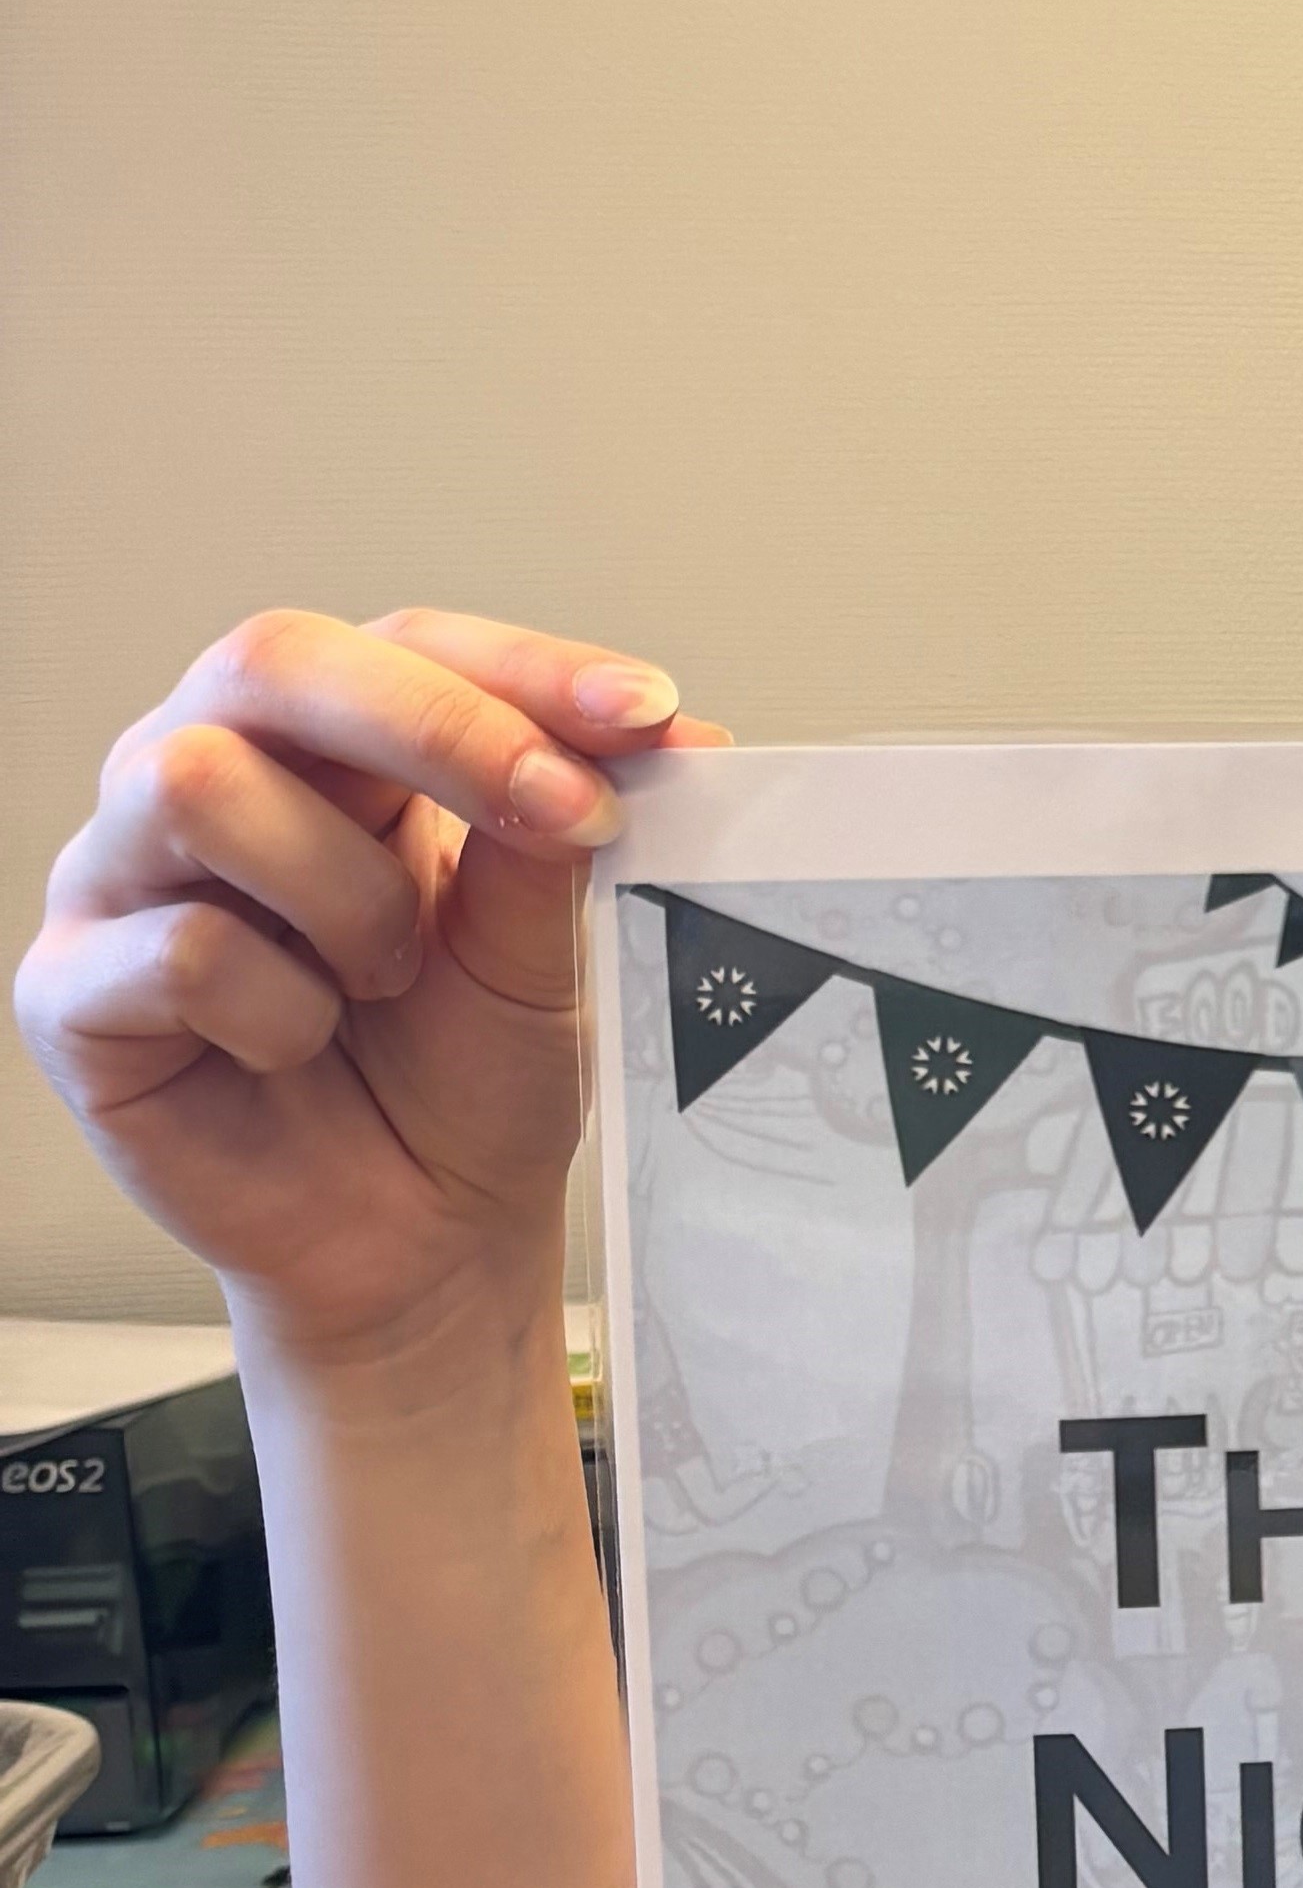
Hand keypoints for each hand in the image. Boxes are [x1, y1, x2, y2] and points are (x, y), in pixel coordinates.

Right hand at [18, 607, 714, 1369]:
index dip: (525, 669)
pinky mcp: (70, 991)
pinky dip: (279, 1010)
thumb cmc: (465, 1079)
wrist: (422, 1243)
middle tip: (559, 812)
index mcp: (324, 747)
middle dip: (433, 725)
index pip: (404, 645)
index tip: (648, 715)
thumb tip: (645, 731)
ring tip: (384, 980)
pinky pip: (175, 950)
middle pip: (269, 659)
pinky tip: (300, 1050)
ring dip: (345, 891)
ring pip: (199, 784)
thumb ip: (559, 833)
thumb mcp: (541, 946)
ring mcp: (118, 876)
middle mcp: (201, 776)